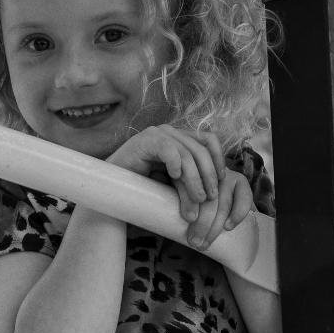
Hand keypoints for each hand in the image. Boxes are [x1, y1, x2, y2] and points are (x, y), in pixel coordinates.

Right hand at [106, 124, 251, 249]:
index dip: (218, 159)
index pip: (208, 140)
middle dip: (209, 175)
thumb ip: (190, 187)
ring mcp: (157, 134)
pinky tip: (175, 177)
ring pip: (186, 153)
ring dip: (194, 178)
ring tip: (197, 198)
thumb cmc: (142, 190)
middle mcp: (171, 133)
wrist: (112, 190)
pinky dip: (175, 163)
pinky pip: (167, 149)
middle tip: (210, 197)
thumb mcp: (173, 187)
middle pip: (200, 149)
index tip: (222, 182)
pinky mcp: (145, 141)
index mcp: (180, 139)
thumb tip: (211, 199)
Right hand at [188, 168, 255, 251]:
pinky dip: (189, 205)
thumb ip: (239, 208)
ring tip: (194, 241)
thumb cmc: (214, 193)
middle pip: (222, 205)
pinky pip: (189, 190)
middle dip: (213, 228)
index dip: (238, 214)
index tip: (228, 228)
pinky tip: (189, 219)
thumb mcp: (231, 197)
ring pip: (206, 202)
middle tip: (202, 245)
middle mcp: (224, 176)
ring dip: (200, 224)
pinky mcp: (187, 174)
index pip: (244, 199)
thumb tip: (254, 230)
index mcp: (239, 182)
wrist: (192, 172)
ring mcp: (205, 175)